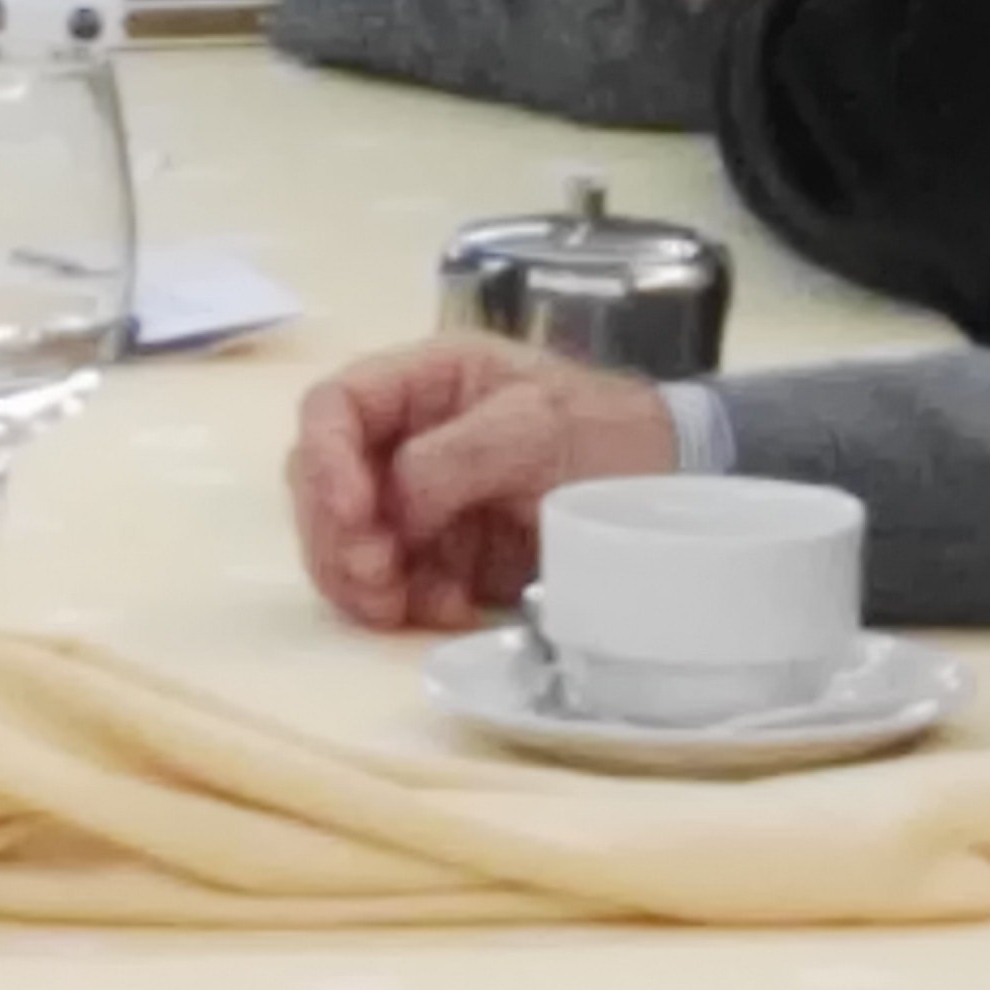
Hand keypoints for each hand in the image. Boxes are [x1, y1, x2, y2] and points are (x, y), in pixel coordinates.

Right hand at [287, 336, 676, 630]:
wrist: (669, 484)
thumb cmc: (608, 433)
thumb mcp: (537, 425)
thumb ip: (454, 455)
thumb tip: (391, 506)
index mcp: (427, 381)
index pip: (334, 407)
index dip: (324, 459)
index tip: (354, 513)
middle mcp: (408, 436)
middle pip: (321, 484)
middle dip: (336, 535)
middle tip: (377, 576)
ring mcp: (419, 498)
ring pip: (345, 541)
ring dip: (358, 580)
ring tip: (398, 604)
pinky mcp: (439, 552)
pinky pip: (390, 583)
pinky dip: (404, 603)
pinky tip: (446, 608)